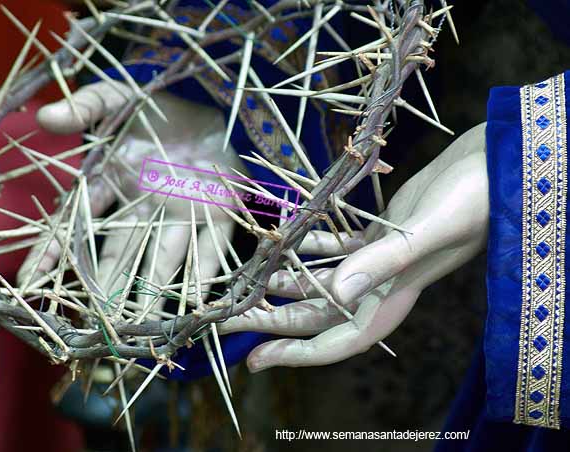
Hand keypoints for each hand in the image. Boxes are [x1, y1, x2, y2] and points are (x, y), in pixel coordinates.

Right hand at [17, 80, 241, 313]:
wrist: (209, 103)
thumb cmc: (157, 106)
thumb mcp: (117, 98)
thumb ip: (86, 106)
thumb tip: (45, 117)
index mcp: (114, 184)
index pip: (76, 224)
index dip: (52, 252)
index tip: (28, 284)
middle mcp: (145, 209)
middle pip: (120, 254)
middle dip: (106, 287)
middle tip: (92, 325)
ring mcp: (182, 214)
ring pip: (162, 259)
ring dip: (151, 292)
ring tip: (139, 327)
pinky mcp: (220, 214)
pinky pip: (212, 248)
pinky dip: (205, 273)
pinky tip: (198, 304)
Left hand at [220, 123, 489, 371]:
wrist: (496, 162)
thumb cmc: (474, 196)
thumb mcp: (429, 228)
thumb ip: (384, 259)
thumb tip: (336, 292)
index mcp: (394, 295)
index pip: (338, 339)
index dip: (295, 353)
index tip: (254, 358)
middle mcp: (382, 283)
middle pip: (317, 313)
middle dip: (272, 319)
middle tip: (228, 317)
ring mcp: (380, 258)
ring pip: (322, 281)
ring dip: (284, 282)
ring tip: (248, 281)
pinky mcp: (382, 232)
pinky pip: (336, 245)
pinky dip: (308, 244)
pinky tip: (284, 236)